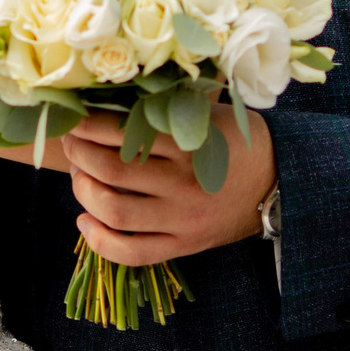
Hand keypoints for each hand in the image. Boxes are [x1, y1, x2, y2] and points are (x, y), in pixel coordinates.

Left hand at [62, 107, 273, 265]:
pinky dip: (99, 241)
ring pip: (115, 212)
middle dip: (79, 155)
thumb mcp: (205, 113)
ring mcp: (183, 220)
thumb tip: (102, 97)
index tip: (73, 118)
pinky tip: (85, 219)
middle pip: (111, 172)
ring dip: (84, 192)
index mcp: (188, 145)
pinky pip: (132, 253)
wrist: (278, 181)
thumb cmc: (233, 140)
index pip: (122, 133)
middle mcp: (184, 185)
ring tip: (79, 175)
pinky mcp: (183, 246)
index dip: (87, 126)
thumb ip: (162, 108)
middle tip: (71, 143)